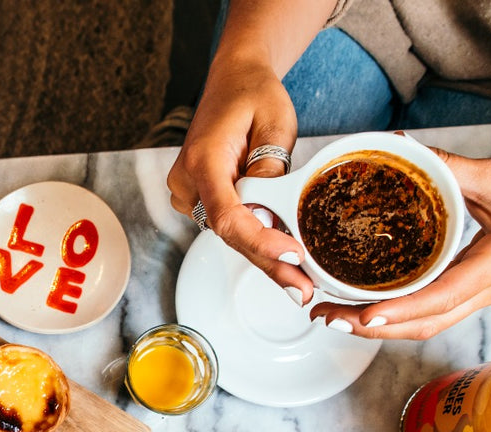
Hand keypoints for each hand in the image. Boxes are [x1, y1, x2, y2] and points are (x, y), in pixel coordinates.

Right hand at [166, 54, 310, 303]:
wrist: (233, 81)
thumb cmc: (253, 95)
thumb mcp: (275, 122)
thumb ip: (271, 168)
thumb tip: (272, 214)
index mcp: (203, 161)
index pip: (228, 215)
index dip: (260, 240)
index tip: (291, 255)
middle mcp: (187, 182)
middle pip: (230, 235)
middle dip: (269, 263)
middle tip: (303, 290)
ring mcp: (189, 193)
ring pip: (230, 235)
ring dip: (264, 254)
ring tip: (300, 279)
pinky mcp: (199, 199)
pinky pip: (229, 226)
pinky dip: (256, 239)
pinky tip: (284, 256)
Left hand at [313, 151, 490, 337]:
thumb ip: (452, 168)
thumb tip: (404, 150)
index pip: (441, 298)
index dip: (400, 310)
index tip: (364, 317)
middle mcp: (486, 289)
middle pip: (424, 324)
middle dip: (372, 327)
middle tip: (326, 316)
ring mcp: (479, 294)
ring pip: (424, 324)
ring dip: (378, 326)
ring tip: (333, 315)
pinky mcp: (472, 290)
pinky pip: (430, 311)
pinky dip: (394, 314)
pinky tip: (364, 304)